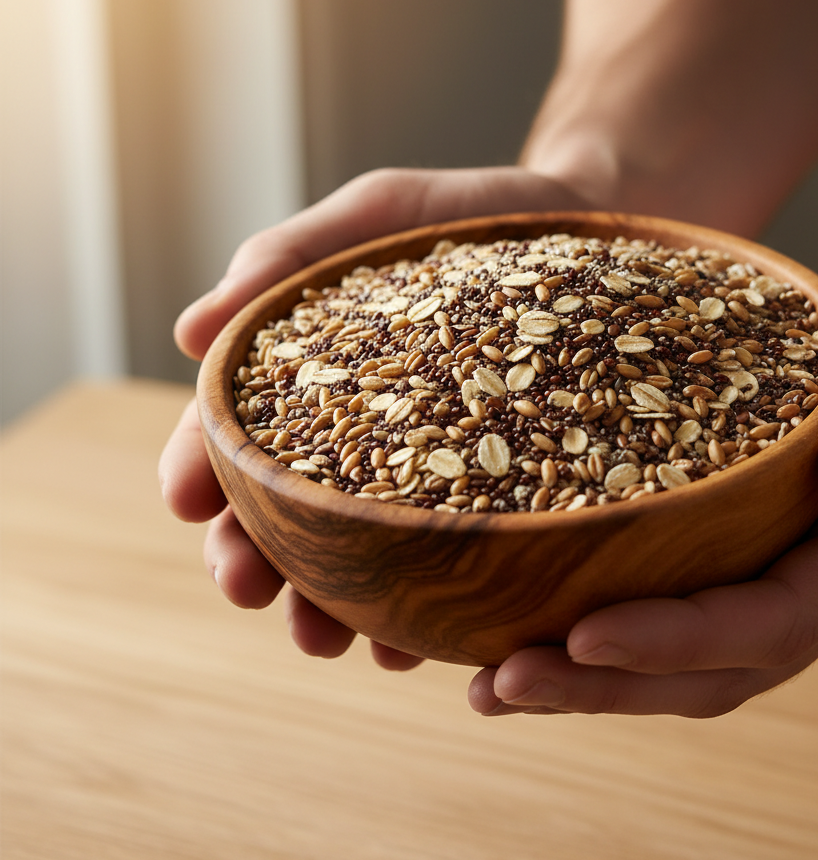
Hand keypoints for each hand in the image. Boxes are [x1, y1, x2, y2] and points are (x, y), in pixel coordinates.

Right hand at [158, 166, 590, 662]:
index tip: (187, 503)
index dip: (203, 468)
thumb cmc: (470, 215)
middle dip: (258, 557)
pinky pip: (461, 566)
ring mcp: (437, 476)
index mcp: (321, 377)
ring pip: (367, 558)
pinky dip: (427, 610)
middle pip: (293, 511)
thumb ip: (289, 257)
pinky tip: (416, 644)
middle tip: (247, 590)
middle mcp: (371, 440)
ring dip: (332, 606)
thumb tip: (187, 330)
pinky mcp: (508, 498)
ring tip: (325, 639)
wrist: (588, 223)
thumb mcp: (376, 216)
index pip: (242, 430)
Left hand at [468, 224, 817, 716]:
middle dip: (606, 683)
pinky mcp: (748, 554)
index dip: (678, 640)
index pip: (774, 622)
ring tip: (493, 681)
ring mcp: (787, 576)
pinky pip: (678, 609)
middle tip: (500, 683)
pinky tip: (536, 620)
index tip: (583, 636)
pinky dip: (608, 630)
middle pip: (714, 669)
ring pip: (689, 661)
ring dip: (592, 679)